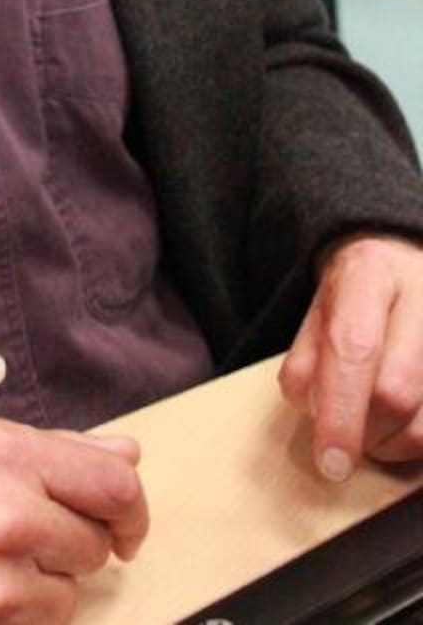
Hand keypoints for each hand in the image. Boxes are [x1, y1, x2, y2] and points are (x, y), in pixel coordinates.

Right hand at [0, 416, 146, 621]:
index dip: (128, 508)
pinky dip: (11, 624)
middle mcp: (4, 512)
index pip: (113, 482)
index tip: (122, 524)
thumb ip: (44, 453)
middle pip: (96, 543)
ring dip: (37, 592)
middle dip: (70, 549)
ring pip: (67, 598)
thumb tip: (125, 455)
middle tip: (19, 546)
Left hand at [279, 234, 422, 481]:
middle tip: (345, 439)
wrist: (404, 255)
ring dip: (393, 446)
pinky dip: (416, 442)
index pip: (353, 348)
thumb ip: (306, 357)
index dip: (340, 413)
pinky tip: (401, 426)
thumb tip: (311, 410)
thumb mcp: (319, 306)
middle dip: (364, 433)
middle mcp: (421, 297)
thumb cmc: (358, 291)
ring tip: (373, 431)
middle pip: (395, 393)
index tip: (329, 462)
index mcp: (369, 273)